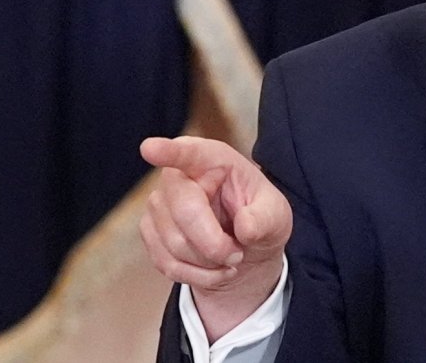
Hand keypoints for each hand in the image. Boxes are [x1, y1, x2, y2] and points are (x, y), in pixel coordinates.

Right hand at [140, 136, 292, 341]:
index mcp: (212, 160)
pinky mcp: (149, 231)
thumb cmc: (258, 219)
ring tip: (228, 257)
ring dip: (209, 263)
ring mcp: (159, 204)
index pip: (188, 153)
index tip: (151, 148)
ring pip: (175, 244)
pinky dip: (196, 276)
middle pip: (185, 212)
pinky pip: (168, 263)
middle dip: (215, 245)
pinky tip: (213, 269)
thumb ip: (265, 219)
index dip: (168, 152)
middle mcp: (179, 176)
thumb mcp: (276, 216)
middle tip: (238, 254)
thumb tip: (246, 227)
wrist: (244, 250)